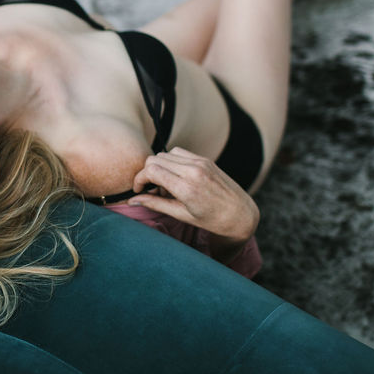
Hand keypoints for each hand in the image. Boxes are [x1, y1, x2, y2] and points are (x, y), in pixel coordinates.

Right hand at [129, 147, 258, 242]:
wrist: (240, 214)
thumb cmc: (212, 220)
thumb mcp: (181, 215)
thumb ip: (155, 204)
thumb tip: (132, 200)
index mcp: (186, 188)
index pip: (151, 170)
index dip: (139, 179)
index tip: (138, 190)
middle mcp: (193, 171)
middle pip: (155, 160)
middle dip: (147, 174)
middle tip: (152, 191)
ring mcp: (200, 162)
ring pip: (165, 154)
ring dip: (160, 167)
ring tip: (167, 186)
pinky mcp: (205, 159)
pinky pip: (179, 153)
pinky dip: (172, 162)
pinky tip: (178, 178)